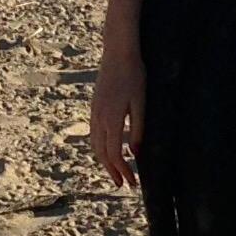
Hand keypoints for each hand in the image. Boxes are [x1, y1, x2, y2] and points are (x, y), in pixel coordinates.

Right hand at [89, 45, 146, 186]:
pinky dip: (100, 147)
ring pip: (95, 144)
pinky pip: (94, 133)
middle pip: (102, 153)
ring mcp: (94, 111)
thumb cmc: (134, 74)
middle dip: (112, 171)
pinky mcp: (95, 105)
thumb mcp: (141, 102)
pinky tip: (108, 149)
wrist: (117, 51)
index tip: (131, 183)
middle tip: (123, 184)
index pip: (114, 154)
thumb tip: (135, 153)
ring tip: (115, 171)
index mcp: (111, 119)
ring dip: (104, 160)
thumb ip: (139, 128)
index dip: (123, 170)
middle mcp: (99, 118)